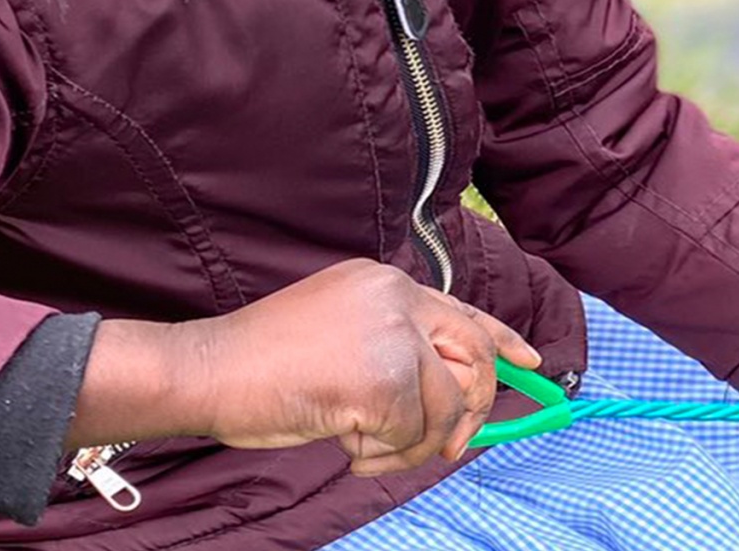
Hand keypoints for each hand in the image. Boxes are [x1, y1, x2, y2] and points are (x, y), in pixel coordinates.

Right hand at [77, 258, 541, 476]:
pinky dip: (384, 455)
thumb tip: (452, 401)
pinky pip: (414, 434)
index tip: (531, 364)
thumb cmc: (261, 366)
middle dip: (471, 411)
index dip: (504, 340)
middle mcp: (396, 297)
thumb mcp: (339, 336)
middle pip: (473, 357)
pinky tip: (347, 447)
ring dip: (413, 445)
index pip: (463, 311)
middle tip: (451, 447)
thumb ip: (393, 351)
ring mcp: (392, 334)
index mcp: (384, 283)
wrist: (207, 371)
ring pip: (446, 406)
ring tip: (365, 447)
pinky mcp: (384, 378)